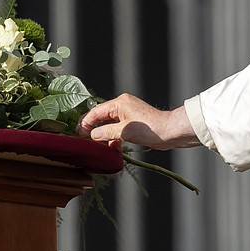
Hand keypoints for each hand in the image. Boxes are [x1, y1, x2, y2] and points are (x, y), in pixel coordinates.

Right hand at [76, 93, 199, 149]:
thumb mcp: (125, 131)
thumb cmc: (151, 128)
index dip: (85, 122)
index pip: (96, 111)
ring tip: (99, 145)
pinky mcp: (134, 123)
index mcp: (119, 103)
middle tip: (84, 139)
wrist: (170, 132)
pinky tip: (113, 147)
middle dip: (93, 129)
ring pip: (110, 124)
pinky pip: (118, 129)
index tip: (78, 133)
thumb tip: (93, 134)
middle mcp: (123, 106)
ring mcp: (129, 114)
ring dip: (104, 135)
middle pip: (102, 117)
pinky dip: (114, 137)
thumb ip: (106, 132)